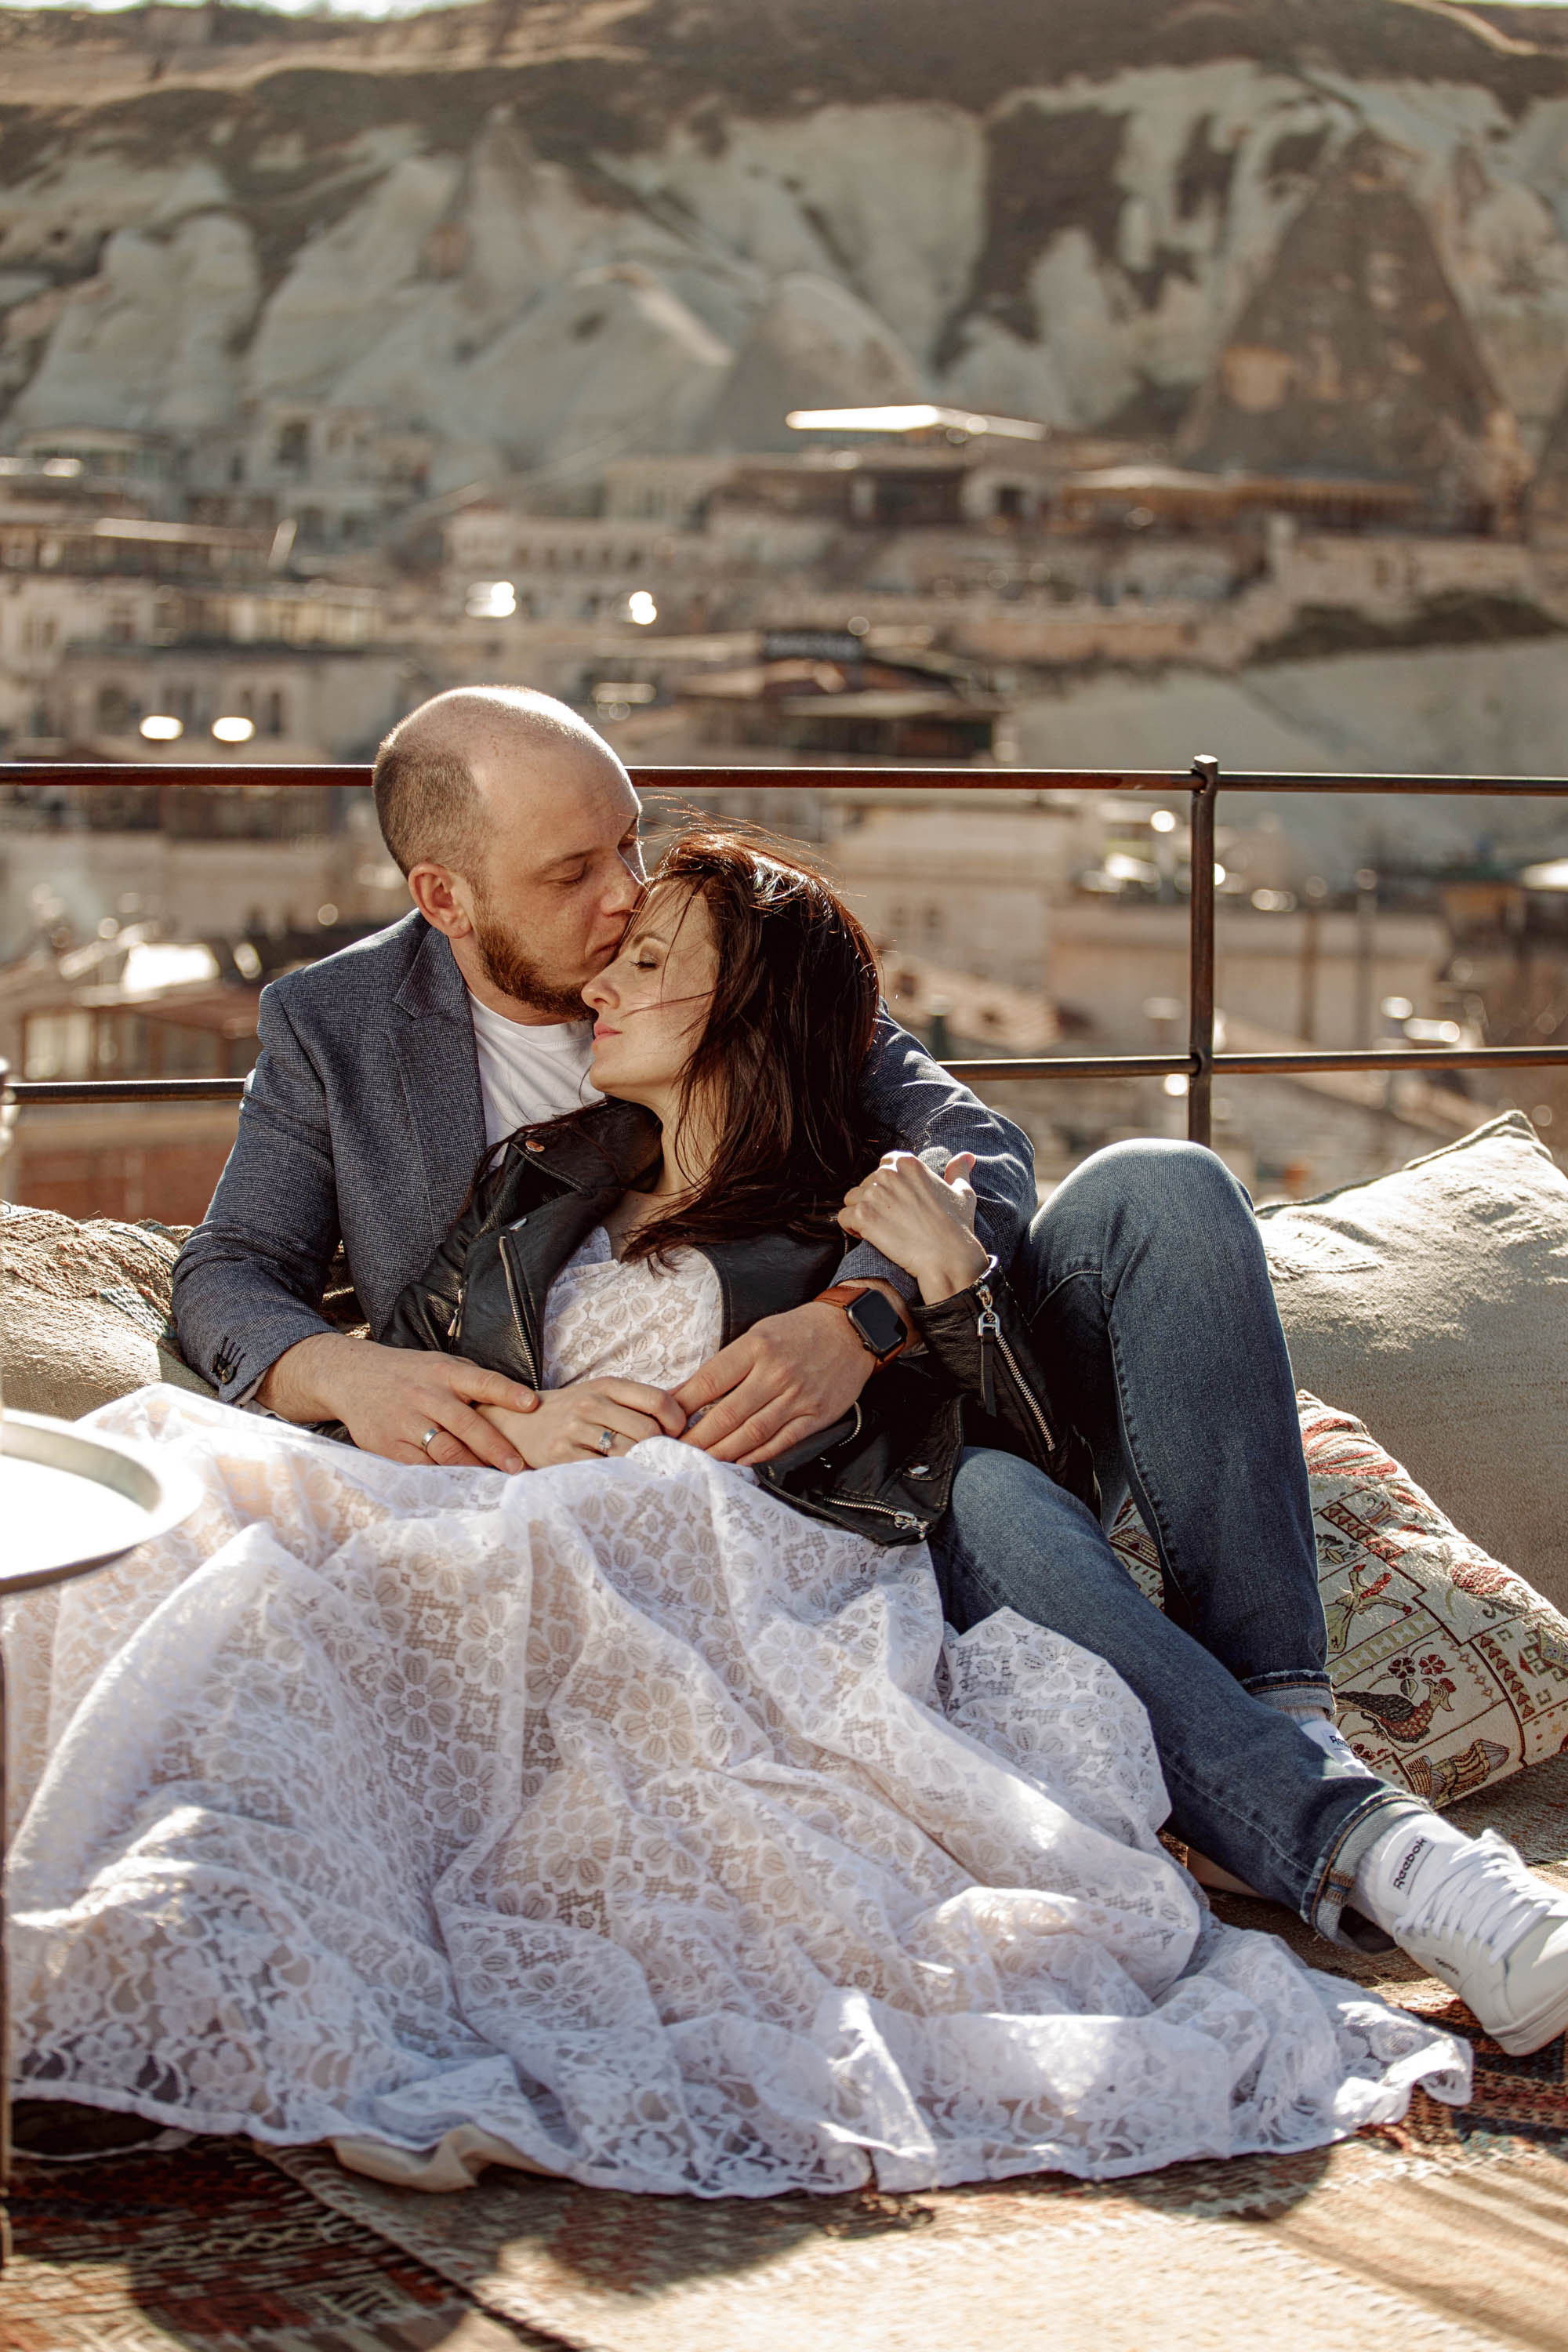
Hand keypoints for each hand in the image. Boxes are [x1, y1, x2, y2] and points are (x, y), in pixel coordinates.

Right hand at [258, 1332, 542, 1469]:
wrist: (350, 1377)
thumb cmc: (409, 1374)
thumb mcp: (438, 1365)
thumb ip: (471, 1381)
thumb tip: (516, 1403)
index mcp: (444, 1373)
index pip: (481, 1380)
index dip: (507, 1392)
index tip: (531, 1404)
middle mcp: (426, 1396)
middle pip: (465, 1424)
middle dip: (495, 1447)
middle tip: (518, 1467)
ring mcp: (405, 1422)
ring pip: (444, 1451)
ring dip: (473, 1469)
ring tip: (496, 1482)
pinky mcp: (388, 1445)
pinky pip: (420, 1468)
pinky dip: (442, 1479)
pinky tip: (461, 1487)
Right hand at [476, 1377, 683, 1467]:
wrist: (516, 1423)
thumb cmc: (570, 1412)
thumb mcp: (602, 1393)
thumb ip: (640, 1399)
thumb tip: (689, 1398)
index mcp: (606, 1385)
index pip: (658, 1400)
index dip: (676, 1421)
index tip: (675, 1435)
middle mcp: (591, 1404)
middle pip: (647, 1430)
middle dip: (660, 1448)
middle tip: (658, 1458)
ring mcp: (574, 1430)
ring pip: (628, 1452)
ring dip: (641, 1465)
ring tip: (640, 1469)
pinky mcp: (561, 1456)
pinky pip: (603, 1471)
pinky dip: (618, 1478)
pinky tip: (618, 1478)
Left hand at [671, 1297, 880, 1464]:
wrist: (852, 1330)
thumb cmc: (798, 1331)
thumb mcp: (758, 1334)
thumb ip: (724, 1365)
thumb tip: (682, 1392)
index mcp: (756, 1347)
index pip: (710, 1381)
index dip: (682, 1406)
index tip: (664, 1422)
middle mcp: (776, 1373)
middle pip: (727, 1414)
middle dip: (696, 1438)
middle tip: (674, 1452)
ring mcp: (798, 1397)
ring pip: (751, 1434)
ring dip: (721, 1452)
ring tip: (699, 1462)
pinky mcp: (816, 1416)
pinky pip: (781, 1442)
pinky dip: (756, 1455)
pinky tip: (737, 1462)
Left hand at [837, 1152, 988, 1303]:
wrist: (948, 1257)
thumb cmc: (956, 1227)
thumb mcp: (962, 1193)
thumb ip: (958, 1171)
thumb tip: (966, 1156)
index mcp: (907, 1163)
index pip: (883, 1167)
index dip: (887, 1188)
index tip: (898, 1205)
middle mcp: (888, 1173)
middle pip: (865, 1184)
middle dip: (874, 1203)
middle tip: (892, 1223)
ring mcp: (874, 1193)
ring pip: (851, 1200)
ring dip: (861, 1215)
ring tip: (880, 1231)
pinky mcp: (863, 1215)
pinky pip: (843, 1218)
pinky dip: (851, 1229)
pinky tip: (869, 1238)